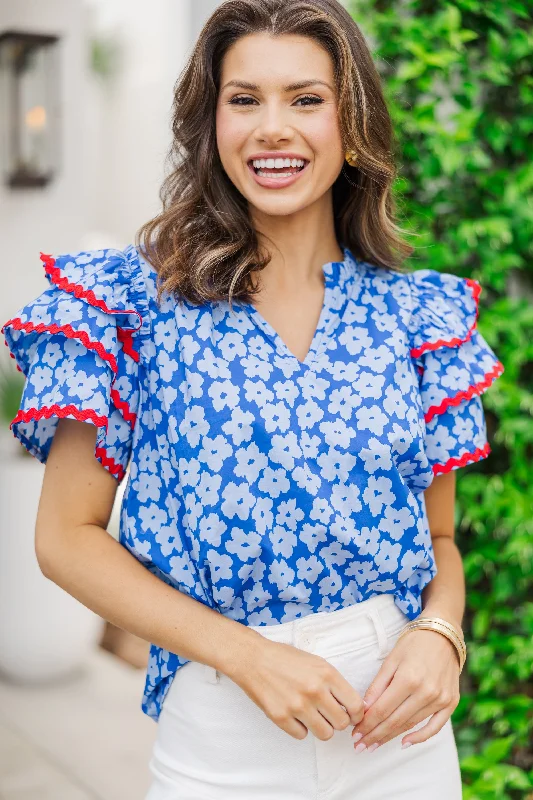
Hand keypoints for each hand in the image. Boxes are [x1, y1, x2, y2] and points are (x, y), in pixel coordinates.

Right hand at [231, 637, 365, 740]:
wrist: (254, 658)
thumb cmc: (285, 658)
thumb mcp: (316, 663)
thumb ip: (334, 683)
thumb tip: (350, 705)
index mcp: (327, 674)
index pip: (355, 705)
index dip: (356, 714)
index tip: (352, 715)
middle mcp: (315, 691)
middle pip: (342, 723)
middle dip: (337, 720)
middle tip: (328, 714)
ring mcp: (297, 706)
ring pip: (325, 734)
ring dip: (321, 727)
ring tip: (312, 715)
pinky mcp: (281, 717)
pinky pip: (302, 735)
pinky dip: (300, 728)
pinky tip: (294, 714)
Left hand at [350, 628, 460, 750]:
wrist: (443, 634)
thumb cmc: (413, 643)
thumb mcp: (391, 660)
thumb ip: (377, 686)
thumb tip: (363, 710)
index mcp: (408, 678)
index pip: (382, 710)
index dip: (366, 725)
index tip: (355, 734)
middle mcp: (426, 691)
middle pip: (395, 721)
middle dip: (375, 735)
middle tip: (360, 745)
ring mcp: (440, 699)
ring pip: (410, 725)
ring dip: (391, 737)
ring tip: (374, 745)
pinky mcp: (451, 702)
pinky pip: (435, 727)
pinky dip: (420, 737)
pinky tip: (404, 743)